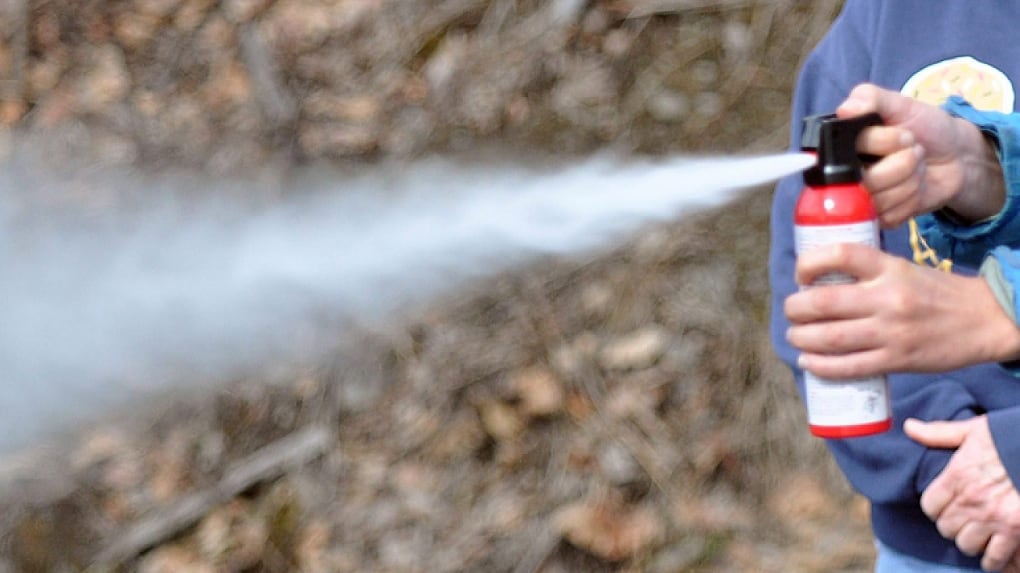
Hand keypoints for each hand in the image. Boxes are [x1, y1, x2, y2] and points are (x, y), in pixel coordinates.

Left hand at [784, 243, 1019, 378]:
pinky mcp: (897, 360)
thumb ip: (866, 273)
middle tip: (791, 311)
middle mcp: (888, 297)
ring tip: (795, 336)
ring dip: (801, 338)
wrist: (985, 320)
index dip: (809, 264)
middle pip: (823, 302)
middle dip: (795, 308)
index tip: (800, 275)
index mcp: (889, 267)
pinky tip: (808, 362)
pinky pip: (849, 367)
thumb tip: (818, 283)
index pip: (840, 254)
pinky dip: (821, 366)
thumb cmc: (936, 293)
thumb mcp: (902, 268)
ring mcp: (892, 331)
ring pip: (830, 338)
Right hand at [835, 83, 1003, 227]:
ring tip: (917, 168)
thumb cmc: (925, 127)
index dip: (883, 143)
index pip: (848, 152)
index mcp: (844, 147)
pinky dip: (911, 200)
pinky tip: (916, 188)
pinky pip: (890, 216)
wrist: (956, 155)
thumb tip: (845, 108)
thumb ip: (871, 98)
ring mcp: (863, 200)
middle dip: (903, 163)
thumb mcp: (901, 105)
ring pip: (880, 201)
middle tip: (915, 150)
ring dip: (910, 182)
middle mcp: (847, 176)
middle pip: (866, 182)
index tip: (905, 135)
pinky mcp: (880, 218)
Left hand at [905, 417, 1019, 571]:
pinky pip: (995, 558)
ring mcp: (993, 518)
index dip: (936, 508)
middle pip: (946, 528)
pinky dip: (994, 559)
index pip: (930, 506)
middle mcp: (971, 501)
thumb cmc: (1009, 437)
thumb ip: (939, 433)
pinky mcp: (1015, 531)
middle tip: (964, 520)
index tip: (945, 506)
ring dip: (972, 541)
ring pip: (966, 545)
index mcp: (957, 476)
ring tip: (979, 534)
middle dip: (953, 525)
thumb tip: (909, 427)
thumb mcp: (973, 430)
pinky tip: (995, 552)